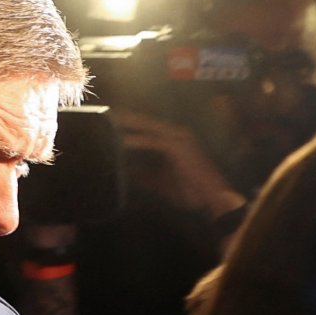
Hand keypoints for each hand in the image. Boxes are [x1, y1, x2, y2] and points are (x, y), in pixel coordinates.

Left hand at [113, 108, 245, 221]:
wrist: (214, 200)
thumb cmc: (190, 192)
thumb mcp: (159, 182)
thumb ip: (142, 174)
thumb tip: (122, 173)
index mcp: (172, 139)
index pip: (144, 126)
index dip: (126, 123)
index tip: (106, 121)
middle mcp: (175, 133)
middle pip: (142, 121)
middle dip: (122, 118)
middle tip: (101, 114)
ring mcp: (177, 138)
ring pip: (145, 126)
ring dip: (125, 124)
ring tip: (106, 122)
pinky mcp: (178, 146)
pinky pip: (151, 141)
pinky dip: (135, 140)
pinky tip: (120, 141)